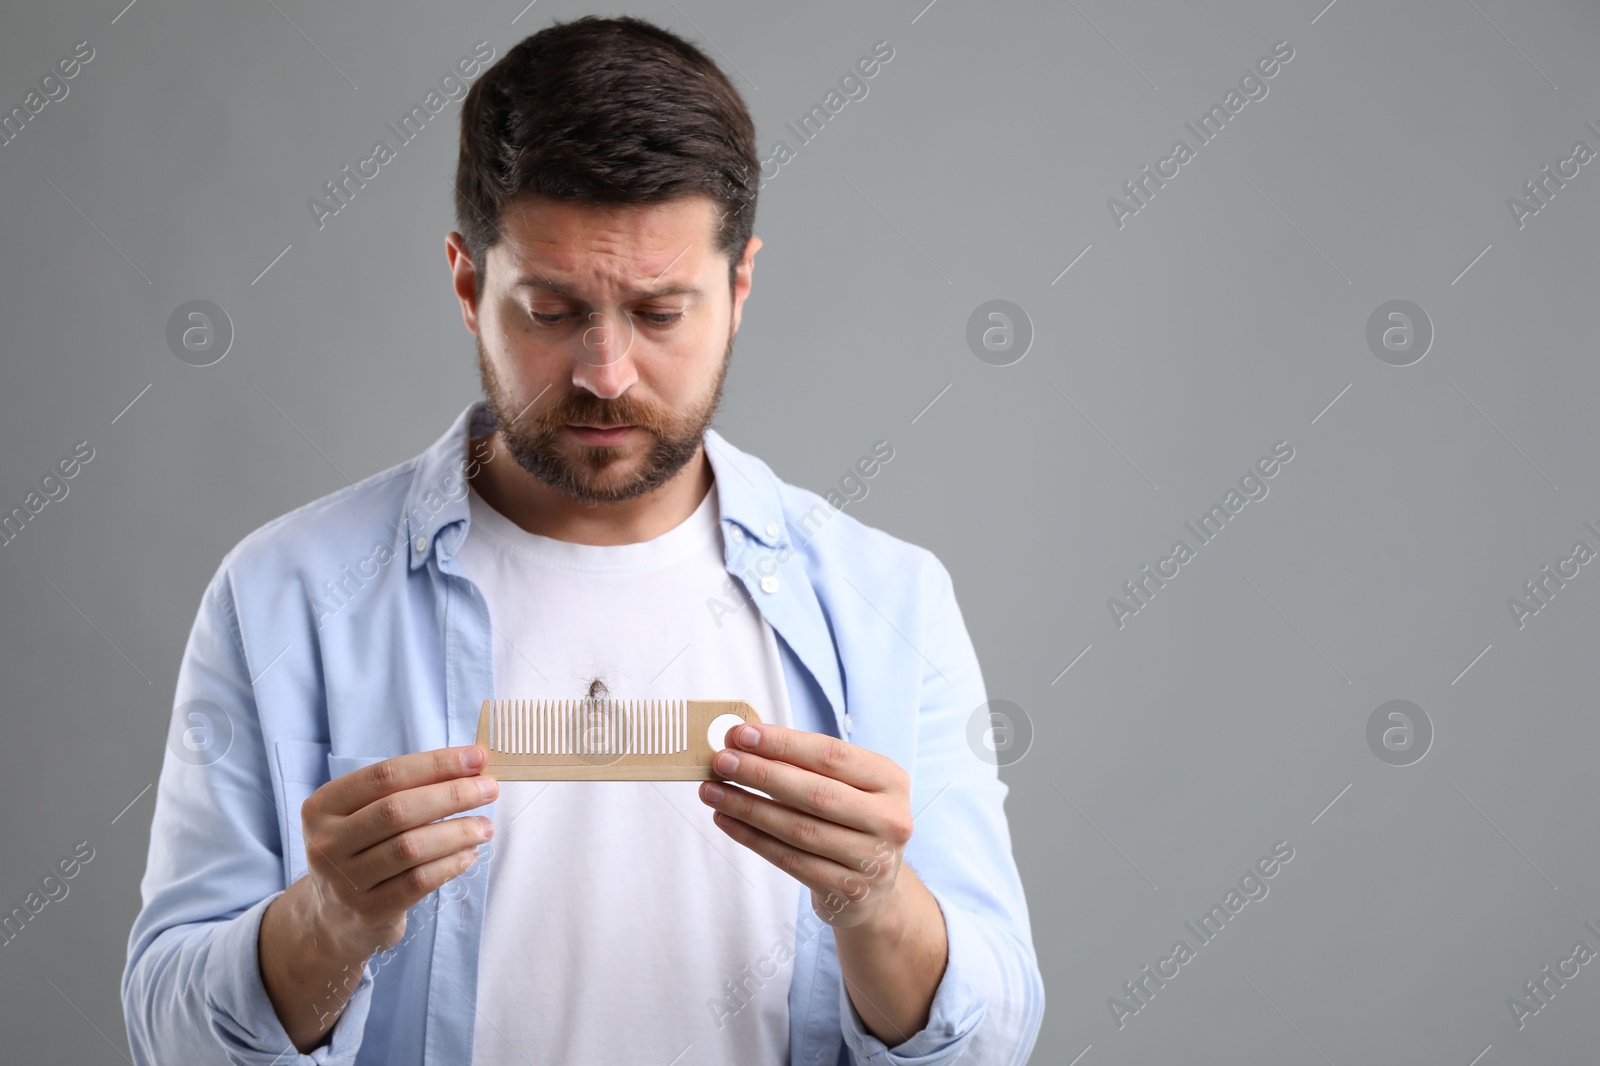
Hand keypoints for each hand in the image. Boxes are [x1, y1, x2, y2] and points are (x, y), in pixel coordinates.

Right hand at [298, 745, 498, 956]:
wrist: (336, 918)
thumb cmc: (364, 851)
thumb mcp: (366, 815)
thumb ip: (407, 789)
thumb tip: (471, 765)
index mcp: (322, 806)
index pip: (385, 775)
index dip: (435, 763)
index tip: (477, 758)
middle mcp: (326, 843)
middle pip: (397, 810)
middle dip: (452, 795)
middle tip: (489, 789)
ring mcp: (343, 881)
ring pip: (410, 848)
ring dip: (457, 832)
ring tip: (485, 827)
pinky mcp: (367, 912)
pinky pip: (418, 882)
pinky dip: (450, 864)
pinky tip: (469, 854)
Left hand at [698, 723, 912, 930]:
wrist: (877, 890)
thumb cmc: (851, 822)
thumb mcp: (847, 787)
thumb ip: (805, 765)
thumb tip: (744, 742)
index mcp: (891, 781)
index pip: (831, 756)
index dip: (783, 744)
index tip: (741, 734)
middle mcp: (890, 819)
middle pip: (814, 793)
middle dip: (761, 774)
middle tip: (721, 762)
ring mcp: (872, 859)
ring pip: (798, 829)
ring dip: (747, 807)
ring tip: (712, 790)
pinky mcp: (848, 890)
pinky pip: (789, 860)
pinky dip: (752, 838)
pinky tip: (726, 820)